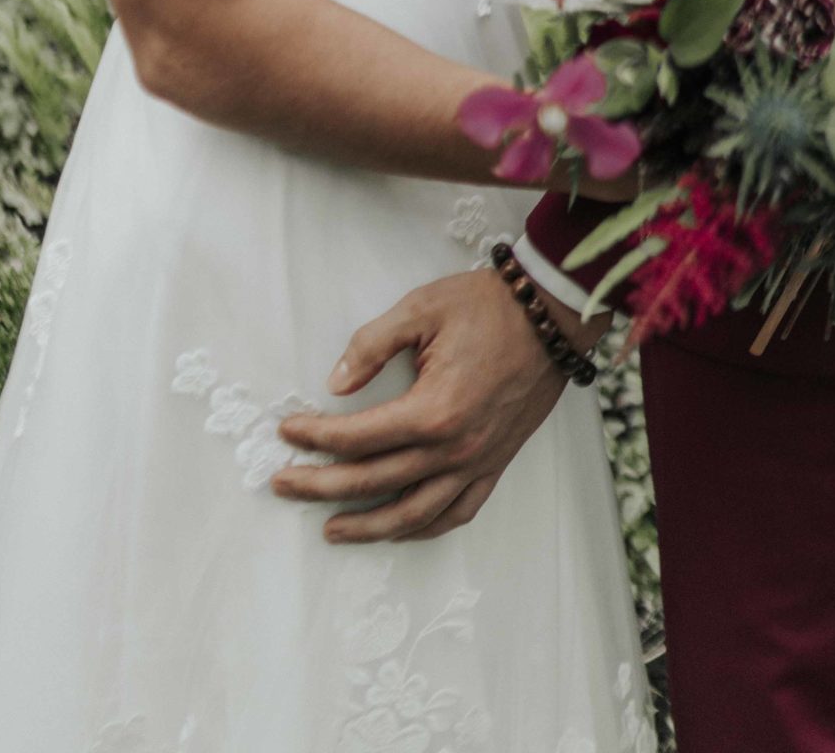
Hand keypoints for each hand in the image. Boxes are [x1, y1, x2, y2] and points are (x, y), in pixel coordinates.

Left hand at [272, 267, 585, 542]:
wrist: (550, 315)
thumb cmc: (488, 306)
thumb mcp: (421, 309)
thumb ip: (372, 346)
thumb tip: (335, 383)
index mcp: (432, 410)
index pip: (357, 436)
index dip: (315, 436)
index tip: (287, 431)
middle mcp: (453, 448)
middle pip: (373, 481)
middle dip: (320, 485)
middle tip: (284, 484)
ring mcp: (477, 462)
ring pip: (413, 514)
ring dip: (367, 527)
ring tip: (331, 528)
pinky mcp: (495, 463)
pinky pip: (456, 512)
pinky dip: (424, 528)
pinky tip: (400, 529)